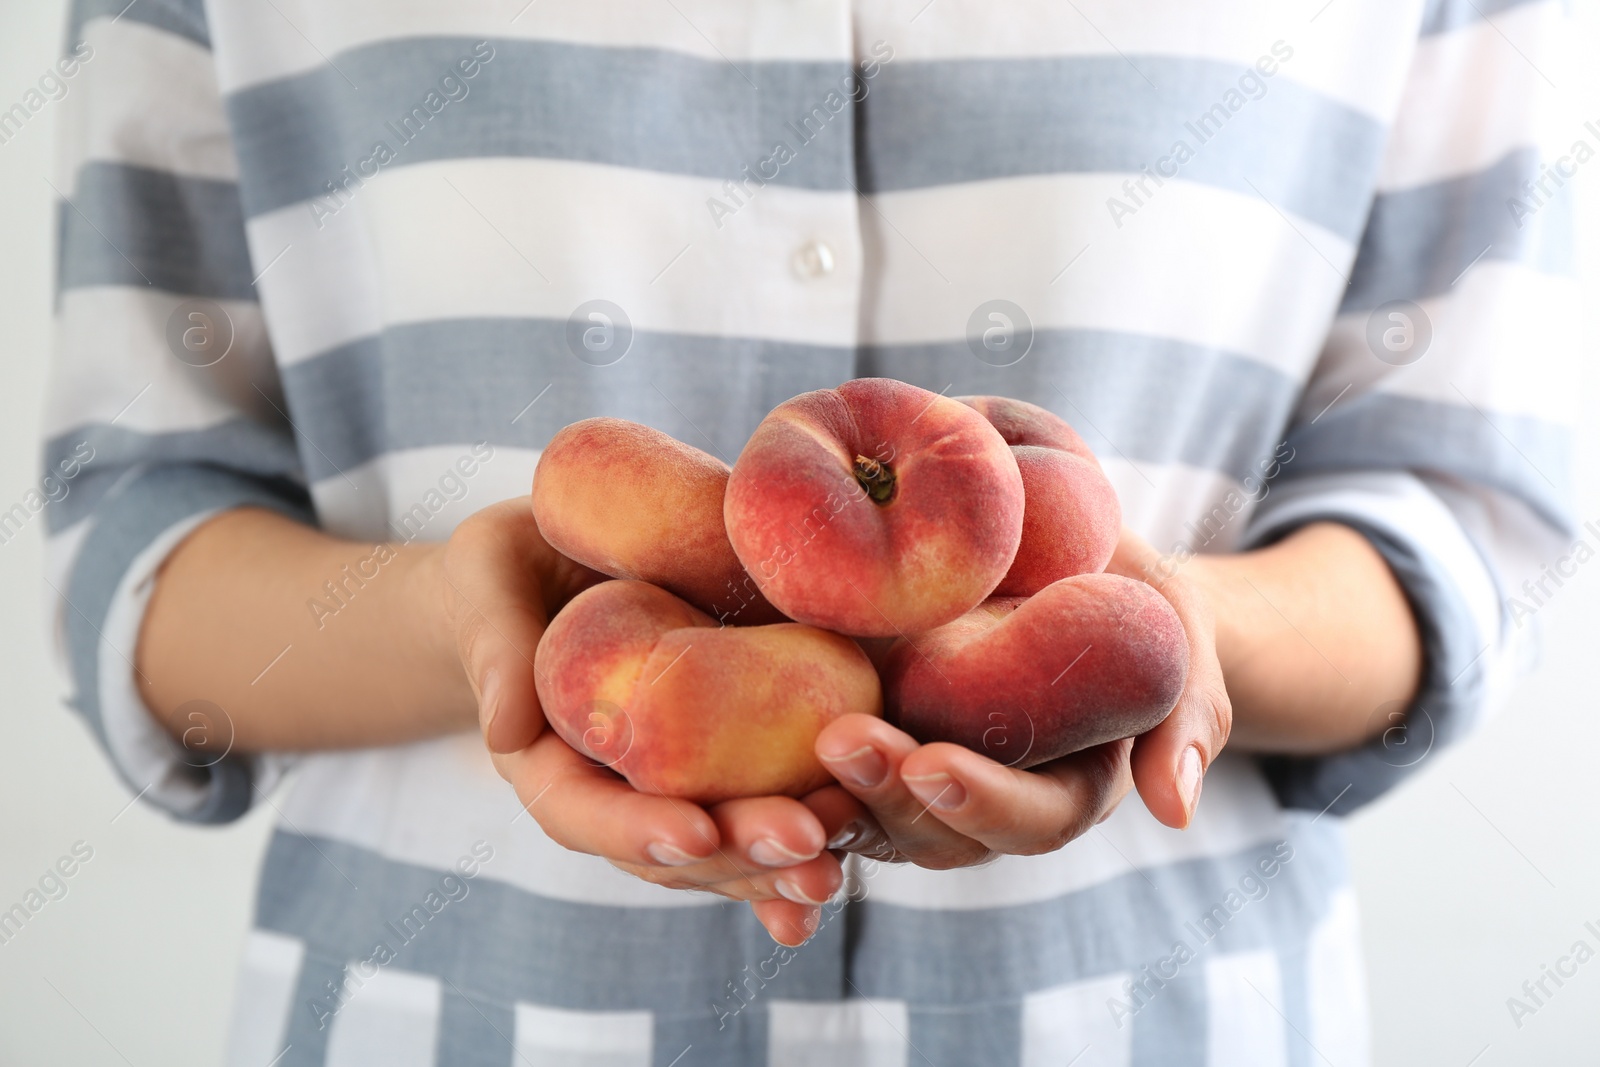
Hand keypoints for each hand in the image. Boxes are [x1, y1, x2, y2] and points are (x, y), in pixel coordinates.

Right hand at [442, 498, 852, 944]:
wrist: (554, 559)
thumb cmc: (509, 569)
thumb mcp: (488, 583)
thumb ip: (494, 648)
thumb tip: (505, 730)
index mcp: (549, 762)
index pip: (584, 816)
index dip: (638, 829)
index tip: (694, 831)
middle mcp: (615, 790)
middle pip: (673, 847)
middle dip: (737, 855)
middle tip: (802, 842)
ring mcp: (674, 784)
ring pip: (726, 846)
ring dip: (780, 862)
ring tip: (836, 859)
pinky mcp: (725, 761)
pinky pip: (765, 808)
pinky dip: (801, 847)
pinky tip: (844, 866)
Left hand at [813, 526, 1231, 865]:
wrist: (1058, 532)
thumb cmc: (1130, 585)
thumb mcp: (1176, 628)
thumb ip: (1186, 711)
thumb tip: (1174, 810)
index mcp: (1062, 786)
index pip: (1027, 822)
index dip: (981, 802)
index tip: (934, 765)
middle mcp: (979, 790)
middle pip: (931, 829)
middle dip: (887, 794)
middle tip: (842, 741)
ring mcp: (912, 762)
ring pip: (865, 812)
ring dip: (828, 788)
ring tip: (793, 733)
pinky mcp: (858, 722)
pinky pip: (814, 768)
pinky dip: (780, 768)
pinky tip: (738, 740)